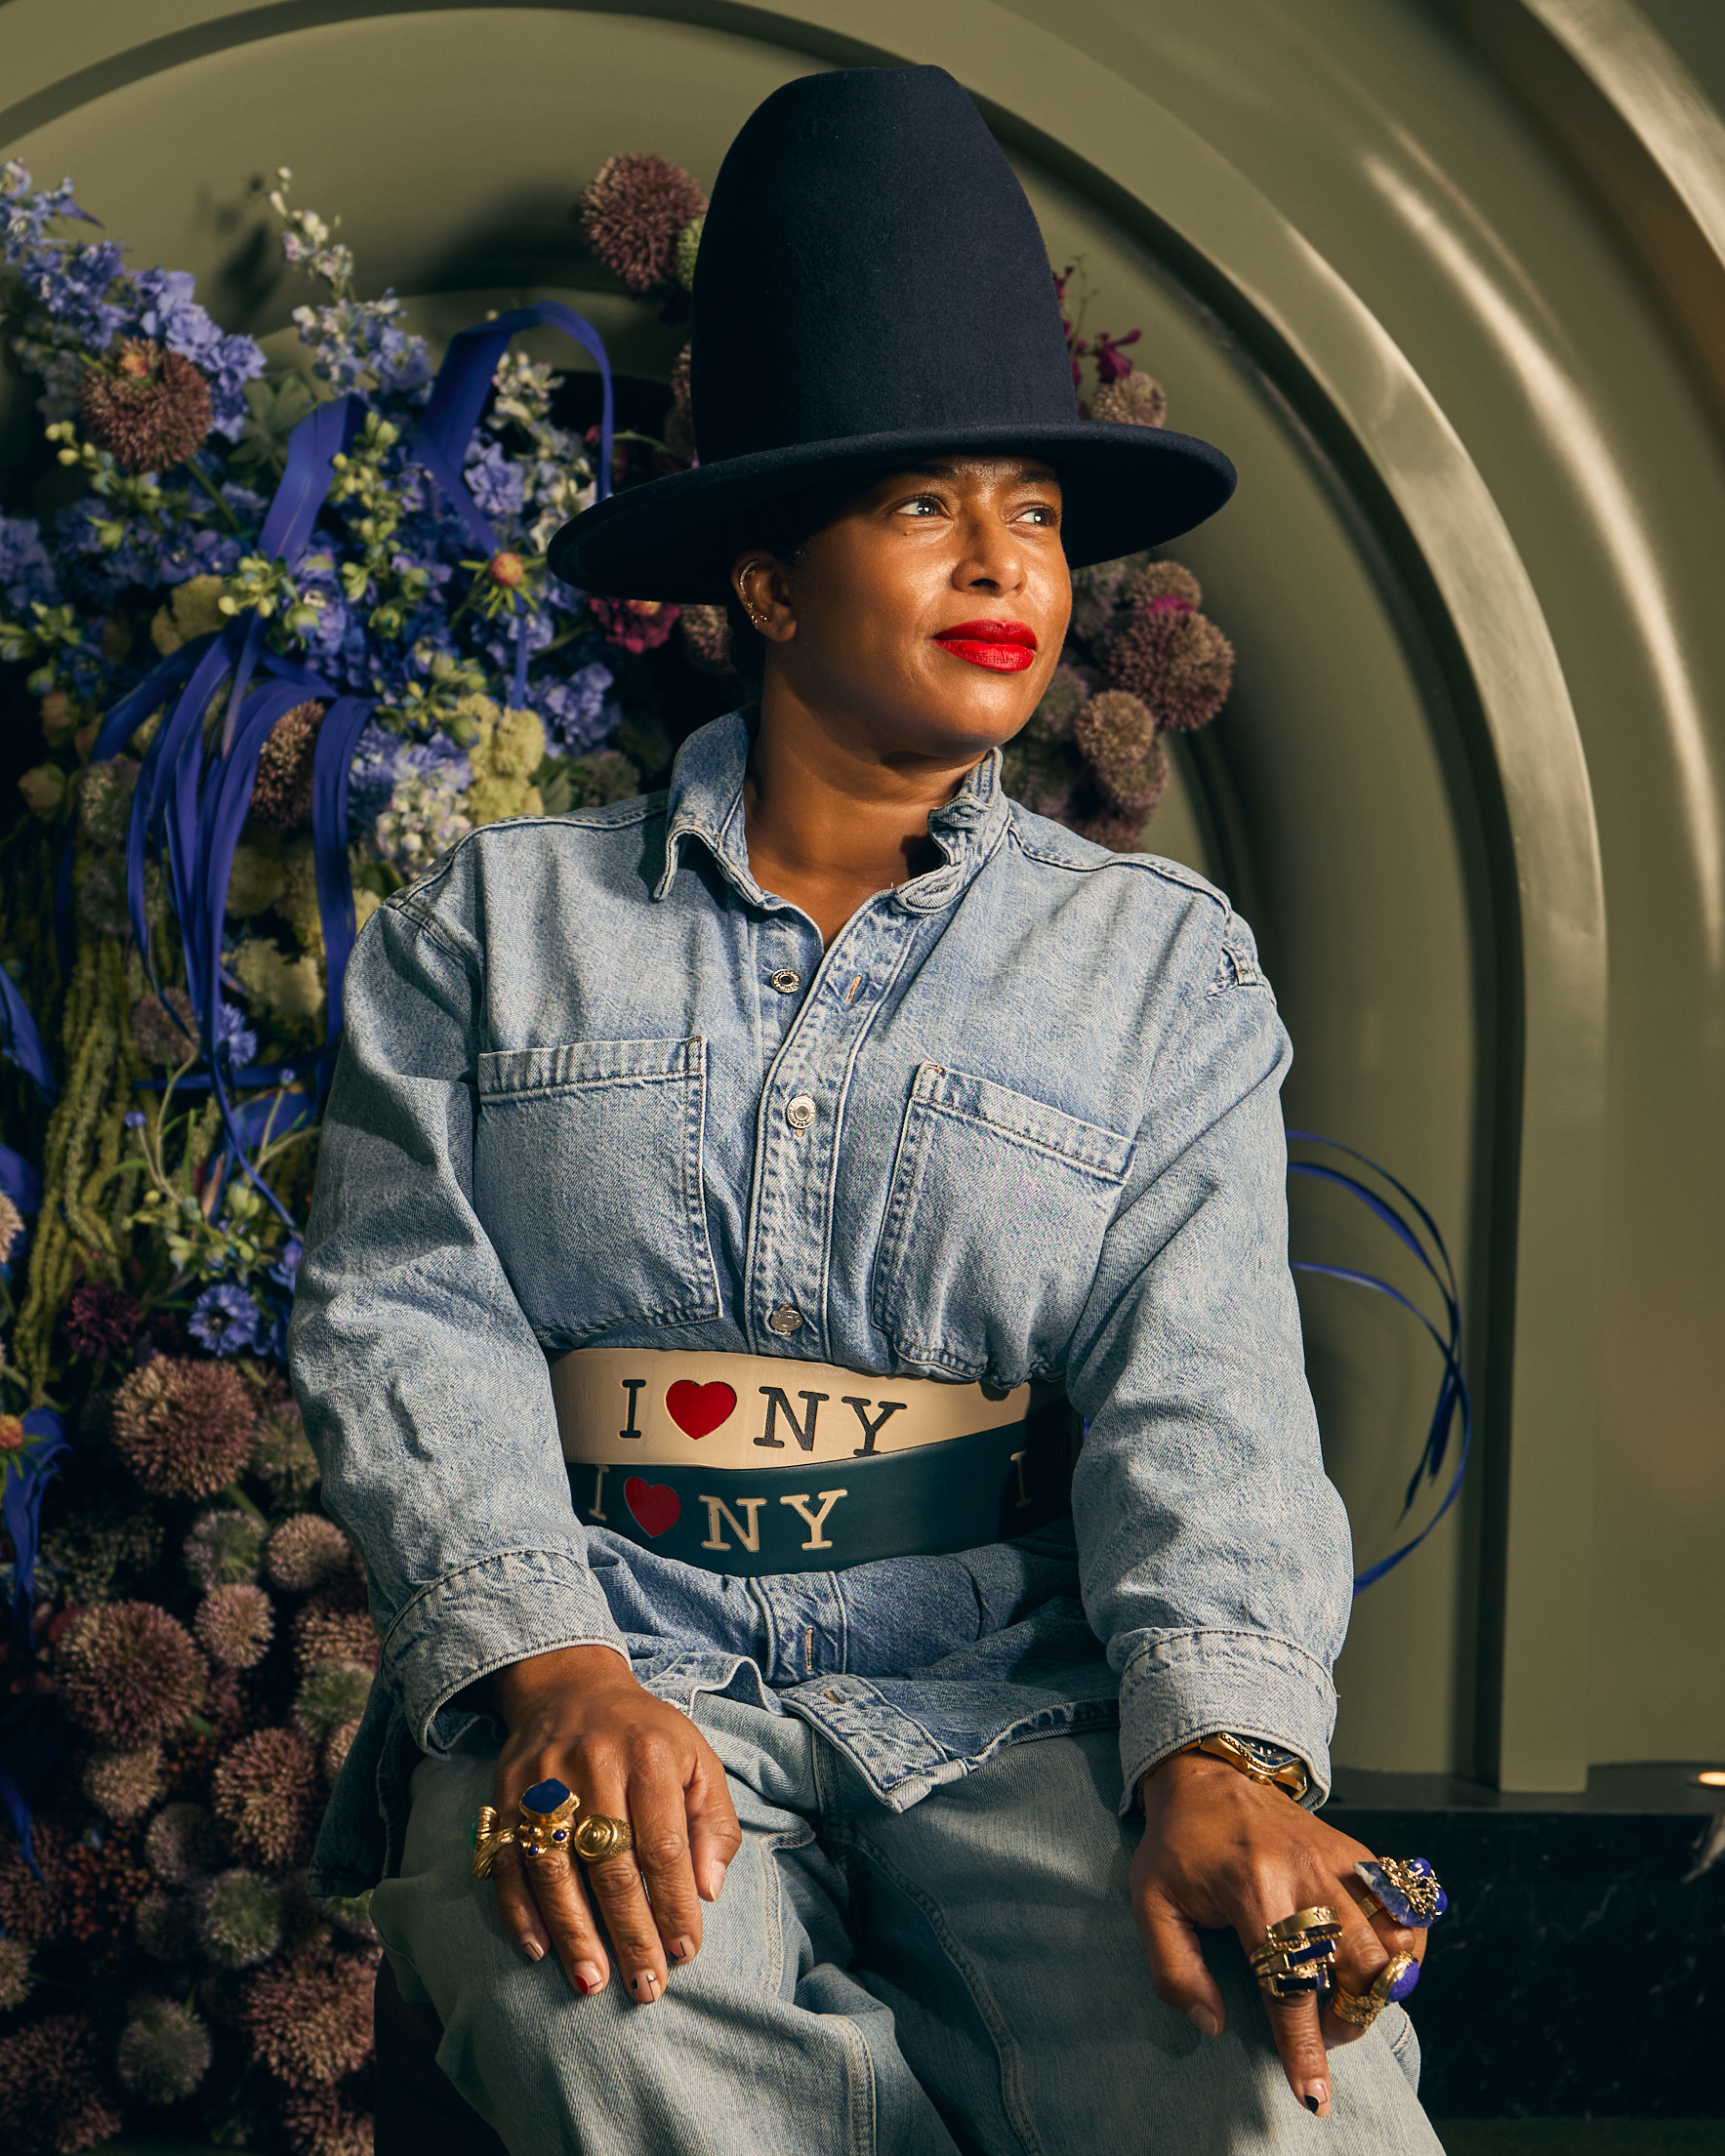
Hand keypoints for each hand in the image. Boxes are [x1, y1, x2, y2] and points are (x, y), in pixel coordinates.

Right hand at [483, 1644, 742, 2005]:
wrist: (571, 1688)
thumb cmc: (646, 1737)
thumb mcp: (697, 1761)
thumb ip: (714, 1822)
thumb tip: (708, 1890)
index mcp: (650, 1758)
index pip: (664, 1846)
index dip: (674, 1905)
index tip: (685, 1954)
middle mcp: (595, 1768)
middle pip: (611, 1865)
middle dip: (630, 1934)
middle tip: (645, 1989)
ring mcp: (544, 1782)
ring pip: (555, 1869)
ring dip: (572, 1932)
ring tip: (591, 1983)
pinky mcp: (506, 1795)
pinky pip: (506, 1860)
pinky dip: (518, 1909)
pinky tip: (538, 1949)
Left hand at [1130, 1752, 1426, 2117]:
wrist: (1210, 1775)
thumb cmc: (1179, 1845)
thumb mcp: (1150, 1902)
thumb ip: (1172, 1970)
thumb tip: (1212, 2023)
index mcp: (1251, 1888)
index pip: (1288, 1983)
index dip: (1302, 2046)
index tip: (1313, 2094)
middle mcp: (1305, 1873)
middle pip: (1356, 1968)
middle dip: (1346, 2020)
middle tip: (1318, 2029)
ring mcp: (1338, 1860)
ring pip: (1391, 1942)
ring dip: (1377, 1989)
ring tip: (1343, 1998)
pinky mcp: (1358, 1853)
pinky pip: (1407, 1908)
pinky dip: (1406, 1946)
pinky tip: (1378, 1963)